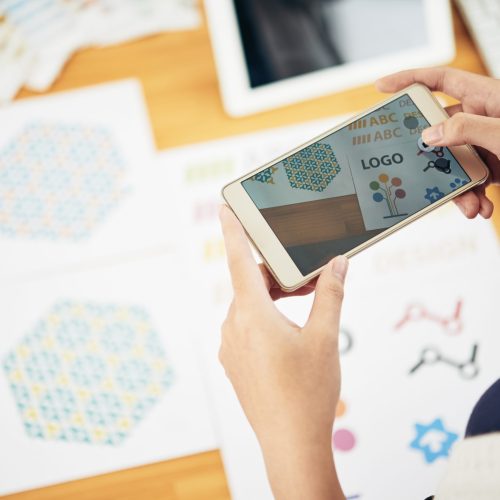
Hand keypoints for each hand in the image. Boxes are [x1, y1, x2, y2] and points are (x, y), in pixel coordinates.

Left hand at [219, 206, 346, 499]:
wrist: (291, 443)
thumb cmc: (309, 391)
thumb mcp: (325, 337)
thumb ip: (330, 295)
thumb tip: (337, 263)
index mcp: (252, 314)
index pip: (239, 260)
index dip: (233, 231)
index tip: (225, 207)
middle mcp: (234, 326)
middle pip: (252, 285)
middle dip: (280, 277)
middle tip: (312, 280)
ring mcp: (231, 346)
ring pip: (250, 306)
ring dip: (275, 300)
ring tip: (306, 309)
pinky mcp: (234, 362)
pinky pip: (246, 327)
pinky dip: (266, 319)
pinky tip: (289, 334)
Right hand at [376, 67, 499, 218]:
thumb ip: (466, 130)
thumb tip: (429, 135)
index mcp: (486, 96)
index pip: (440, 80)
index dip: (409, 79)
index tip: (383, 87)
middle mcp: (482, 118)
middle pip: (440, 133)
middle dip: (432, 161)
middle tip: (418, 173)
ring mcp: (487, 143)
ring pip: (453, 164)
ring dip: (457, 190)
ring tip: (469, 207)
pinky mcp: (494, 166)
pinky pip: (471, 181)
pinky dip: (474, 198)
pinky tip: (483, 209)